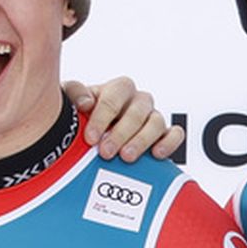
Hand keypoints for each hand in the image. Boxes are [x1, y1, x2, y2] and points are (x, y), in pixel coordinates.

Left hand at [66, 76, 184, 160]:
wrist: (92, 137)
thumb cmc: (83, 117)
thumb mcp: (71, 101)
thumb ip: (74, 93)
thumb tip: (85, 102)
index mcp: (117, 90)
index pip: (115, 96)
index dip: (103, 116)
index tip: (91, 137)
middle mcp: (137, 101)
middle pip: (137, 110)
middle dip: (120, 133)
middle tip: (105, 152)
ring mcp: (152, 117)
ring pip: (157, 122)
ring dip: (141, 140)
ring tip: (126, 157)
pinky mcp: (164, 135)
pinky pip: (175, 134)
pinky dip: (169, 143)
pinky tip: (156, 154)